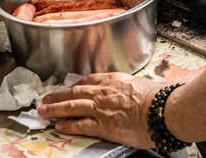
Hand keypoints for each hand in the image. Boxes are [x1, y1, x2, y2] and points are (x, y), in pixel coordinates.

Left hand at [38, 72, 161, 148]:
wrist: (161, 111)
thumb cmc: (156, 98)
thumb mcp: (138, 84)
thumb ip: (125, 87)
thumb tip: (125, 91)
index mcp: (112, 80)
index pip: (87, 80)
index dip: (74, 85)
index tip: (66, 88)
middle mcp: (102, 93)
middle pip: (74, 91)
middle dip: (58, 95)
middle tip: (45, 97)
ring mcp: (101, 109)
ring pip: (72, 106)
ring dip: (55, 108)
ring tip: (43, 110)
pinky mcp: (103, 126)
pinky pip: (80, 125)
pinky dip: (68, 125)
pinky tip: (58, 125)